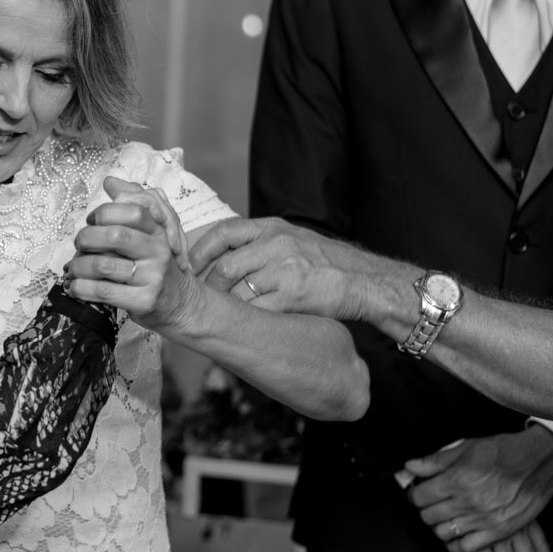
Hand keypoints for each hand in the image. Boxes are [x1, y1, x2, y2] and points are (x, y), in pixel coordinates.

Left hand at [66, 177, 194, 322]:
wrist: (181, 304)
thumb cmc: (156, 267)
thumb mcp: (149, 234)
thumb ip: (132, 204)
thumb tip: (111, 181)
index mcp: (159, 231)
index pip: (132, 210)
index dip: (105, 213)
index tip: (92, 221)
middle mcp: (158, 251)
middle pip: (115, 235)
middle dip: (87, 238)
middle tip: (79, 245)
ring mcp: (153, 277)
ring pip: (104, 265)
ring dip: (79, 266)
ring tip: (72, 269)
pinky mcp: (144, 300)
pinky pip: (104, 291)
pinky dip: (81, 288)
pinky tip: (74, 287)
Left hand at [187, 216, 397, 320]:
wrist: (364, 281)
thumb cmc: (327, 262)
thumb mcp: (293, 238)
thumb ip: (260, 242)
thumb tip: (223, 254)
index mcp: (272, 228)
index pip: (223, 232)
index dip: (200, 251)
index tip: (188, 266)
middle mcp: (276, 244)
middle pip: (225, 266)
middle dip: (210, 287)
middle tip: (204, 300)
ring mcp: (284, 269)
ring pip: (237, 290)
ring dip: (227, 306)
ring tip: (223, 314)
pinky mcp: (293, 295)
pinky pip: (257, 310)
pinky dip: (246, 319)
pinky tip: (245, 324)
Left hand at [402, 426, 552, 551]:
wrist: (537, 463)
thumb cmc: (501, 453)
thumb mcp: (465, 449)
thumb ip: (435, 461)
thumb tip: (410, 467)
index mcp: (456, 481)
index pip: (420, 497)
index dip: (414, 494)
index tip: (417, 493)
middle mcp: (467, 502)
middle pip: (429, 516)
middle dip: (425, 509)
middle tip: (430, 504)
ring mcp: (483, 520)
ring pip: (443, 532)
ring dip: (438, 526)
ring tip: (443, 518)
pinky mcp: (498, 532)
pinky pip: (467, 548)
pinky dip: (456, 544)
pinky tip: (456, 535)